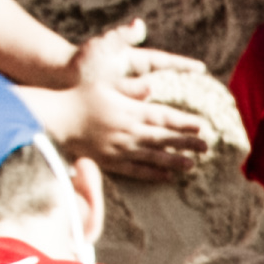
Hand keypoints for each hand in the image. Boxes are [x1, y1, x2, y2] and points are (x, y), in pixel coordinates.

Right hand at [57, 21, 207, 178]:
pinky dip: (152, 173)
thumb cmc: (80, 97)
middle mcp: (127, 131)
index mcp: (128, 111)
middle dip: (186, 143)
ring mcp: (119, 148)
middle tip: (206, 148)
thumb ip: (129, 88)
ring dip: (173, 161)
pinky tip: (167, 177)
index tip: (201, 126)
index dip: (183, 122)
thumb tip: (151, 86)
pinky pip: (135, 170)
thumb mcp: (105, 86)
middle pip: (162, 138)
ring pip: (152, 156)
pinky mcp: (110, 161)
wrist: (56, 118)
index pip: (162, 117)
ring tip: (192, 165)